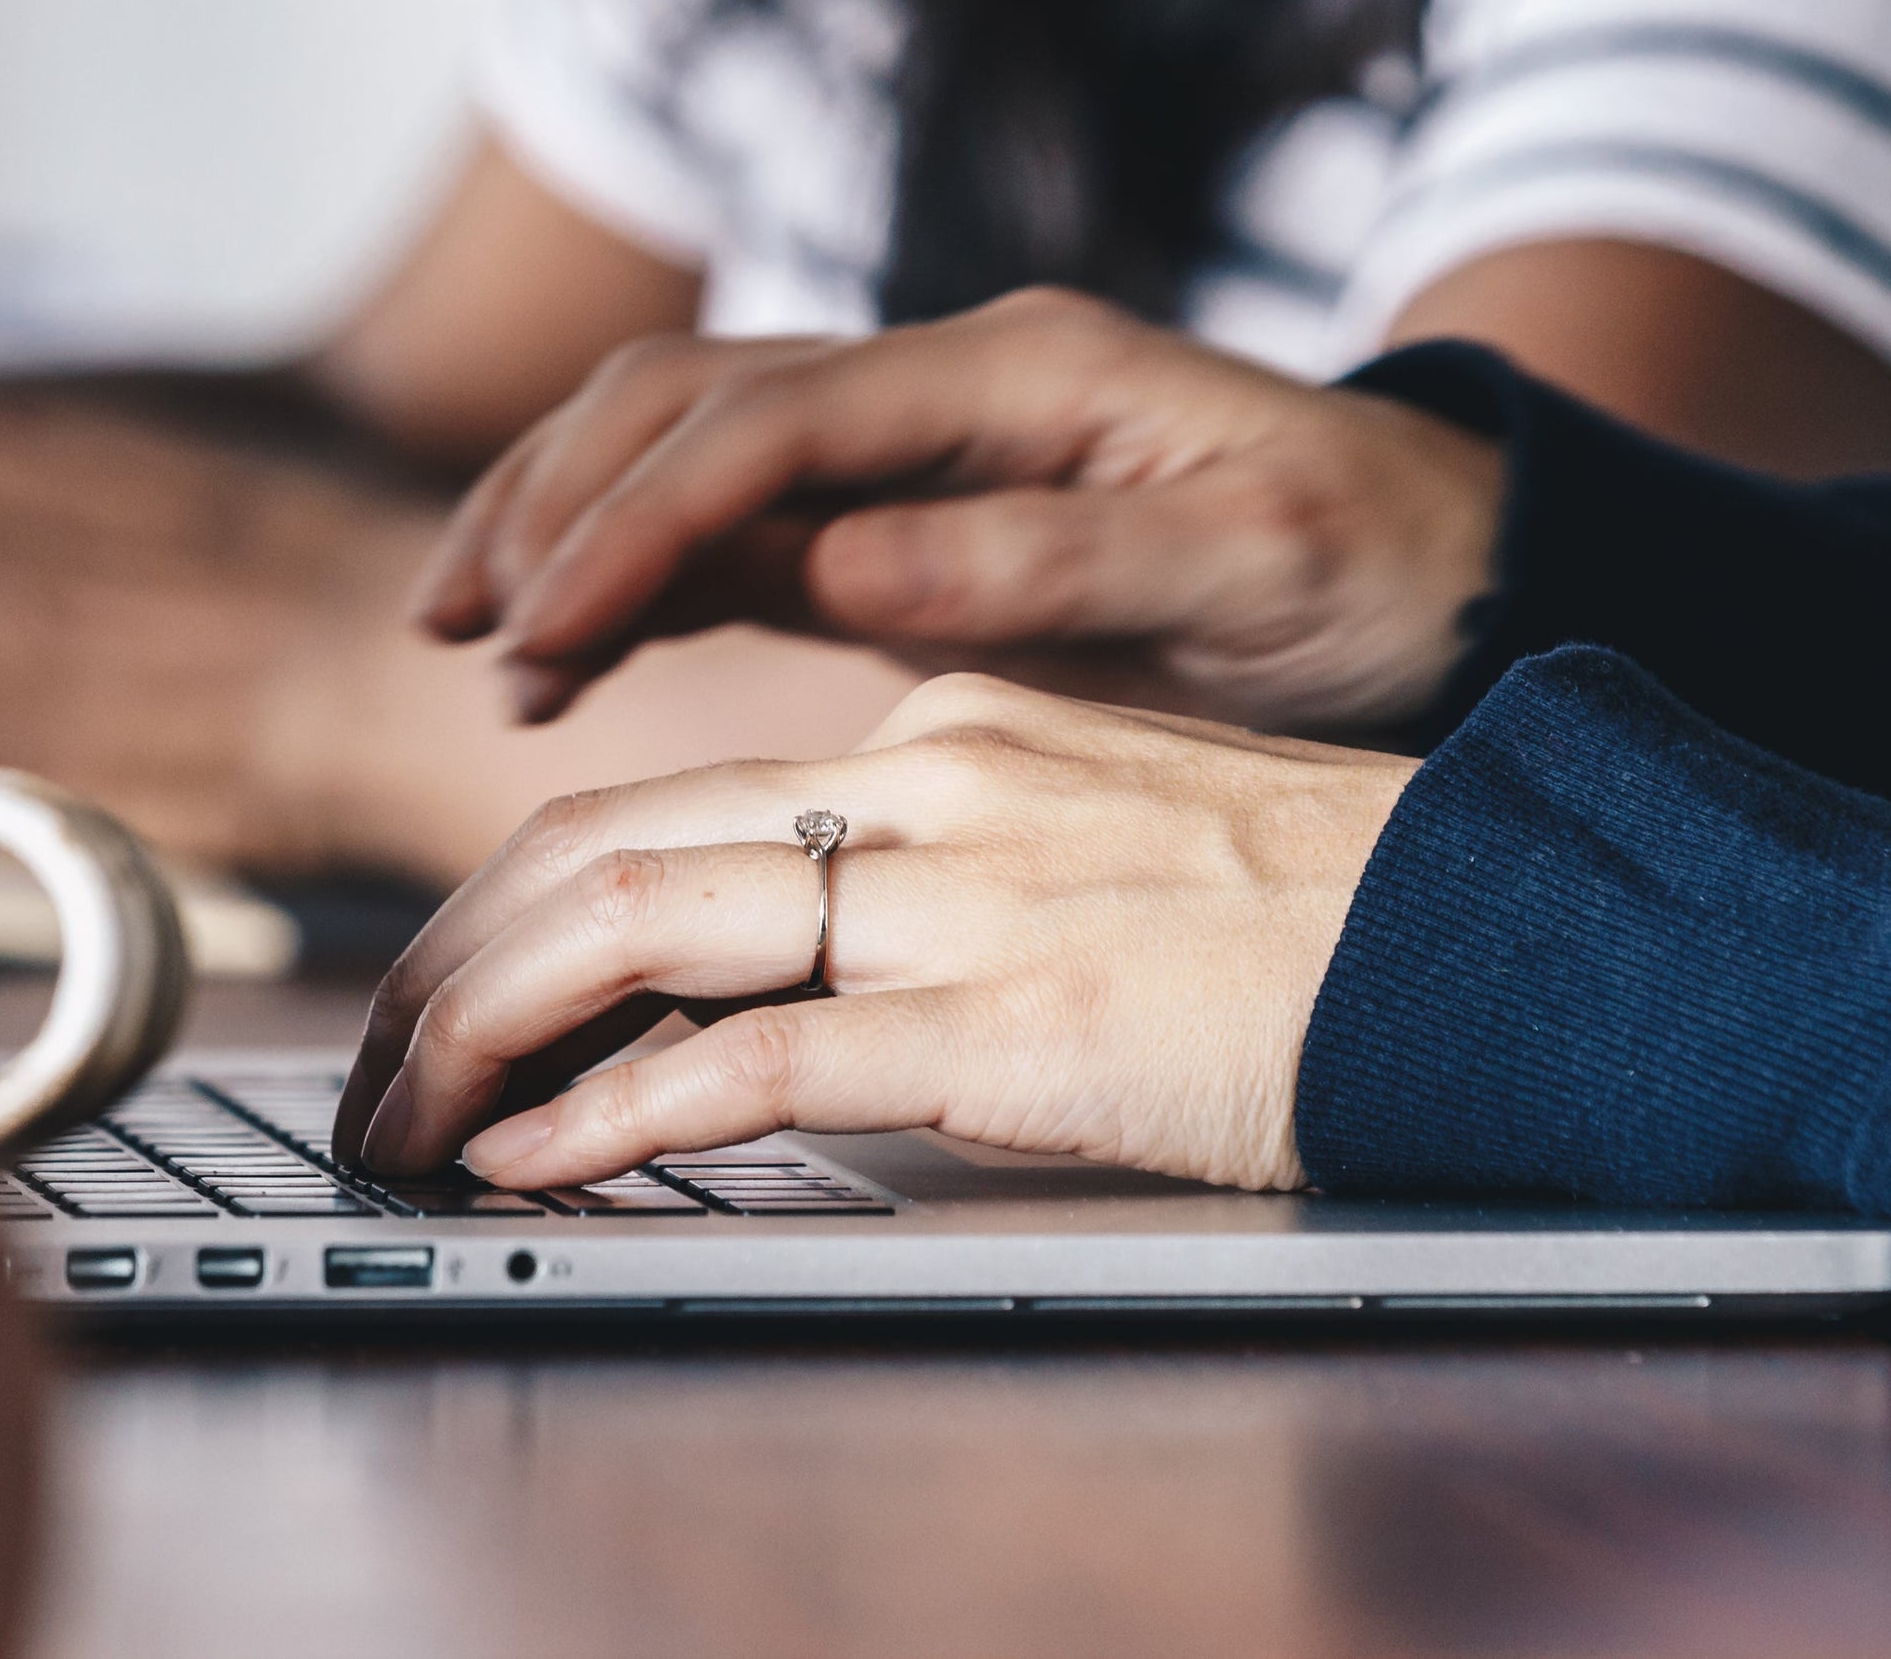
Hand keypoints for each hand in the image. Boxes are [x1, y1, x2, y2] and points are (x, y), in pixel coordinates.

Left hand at [333, 674, 1411, 1191]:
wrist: (1515, 929)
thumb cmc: (1332, 913)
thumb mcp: (1110, 842)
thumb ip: (957, 875)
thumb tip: (806, 979)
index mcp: (956, 727)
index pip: (669, 798)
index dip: (512, 904)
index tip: (446, 996)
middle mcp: (939, 778)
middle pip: (604, 841)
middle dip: (443, 965)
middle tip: (374, 1079)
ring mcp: (974, 894)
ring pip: (642, 922)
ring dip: (482, 1034)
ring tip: (407, 1128)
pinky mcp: (1024, 1023)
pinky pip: (762, 1062)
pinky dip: (620, 1115)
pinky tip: (543, 1163)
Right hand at [415, 289, 1507, 736]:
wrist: (1447, 559)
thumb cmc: (1369, 563)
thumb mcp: (1248, 571)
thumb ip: (1051, 563)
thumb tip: (844, 565)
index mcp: (1023, 374)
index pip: (776, 421)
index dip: (642, 517)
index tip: (546, 623)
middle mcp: (949, 383)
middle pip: (694, 402)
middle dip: (556, 499)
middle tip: (459, 628)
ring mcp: (920, 445)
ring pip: (688, 447)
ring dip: (566, 522)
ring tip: (469, 638)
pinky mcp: (910, 516)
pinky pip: (734, 523)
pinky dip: (634, 575)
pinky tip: (564, 658)